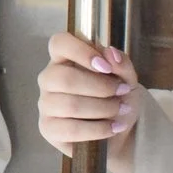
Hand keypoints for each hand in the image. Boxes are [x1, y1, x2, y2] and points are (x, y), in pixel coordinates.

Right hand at [36, 32, 139, 172]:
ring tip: (121, 110)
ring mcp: (46, 104)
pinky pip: (71, 129)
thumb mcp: (127, 78)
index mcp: (64, 58)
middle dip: (100, 87)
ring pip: (70, 105)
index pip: (59, 43)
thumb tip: (110, 54)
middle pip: (63, 78)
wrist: (119, 129)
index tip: (105, 67)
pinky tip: (114, 127)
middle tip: (121, 92)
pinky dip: (99, 129)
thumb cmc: (117, 97)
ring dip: (103, 109)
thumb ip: (121, 64)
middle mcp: (49, 79)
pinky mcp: (48, 129)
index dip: (81, 52)